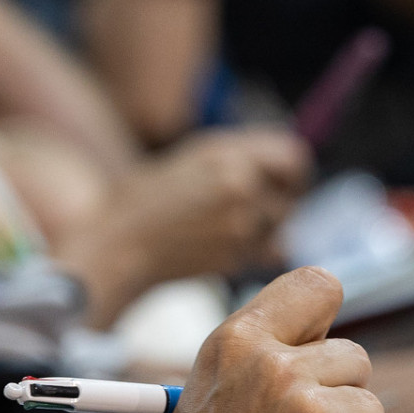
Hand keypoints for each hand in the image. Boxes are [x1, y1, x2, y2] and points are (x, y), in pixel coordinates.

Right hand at [55, 128, 310, 325]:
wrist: (119, 243)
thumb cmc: (149, 197)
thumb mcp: (195, 157)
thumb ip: (243, 159)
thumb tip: (291, 171)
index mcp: (229, 154)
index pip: (294, 159)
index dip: (291, 173)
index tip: (281, 183)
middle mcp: (239, 185)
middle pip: (290, 197)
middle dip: (276, 204)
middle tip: (245, 208)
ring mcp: (239, 225)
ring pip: (278, 228)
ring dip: (263, 230)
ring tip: (223, 227)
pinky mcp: (234, 258)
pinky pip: (262, 253)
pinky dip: (248, 251)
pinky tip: (214, 245)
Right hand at [110, 268, 389, 412]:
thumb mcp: (205, 398)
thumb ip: (260, 360)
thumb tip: (319, 338)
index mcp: (236, 343)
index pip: (318, 285)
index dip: (323, 322)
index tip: (316, 346)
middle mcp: (279, 371)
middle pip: (355, 356)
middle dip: (337, 396)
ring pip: (371, 410)